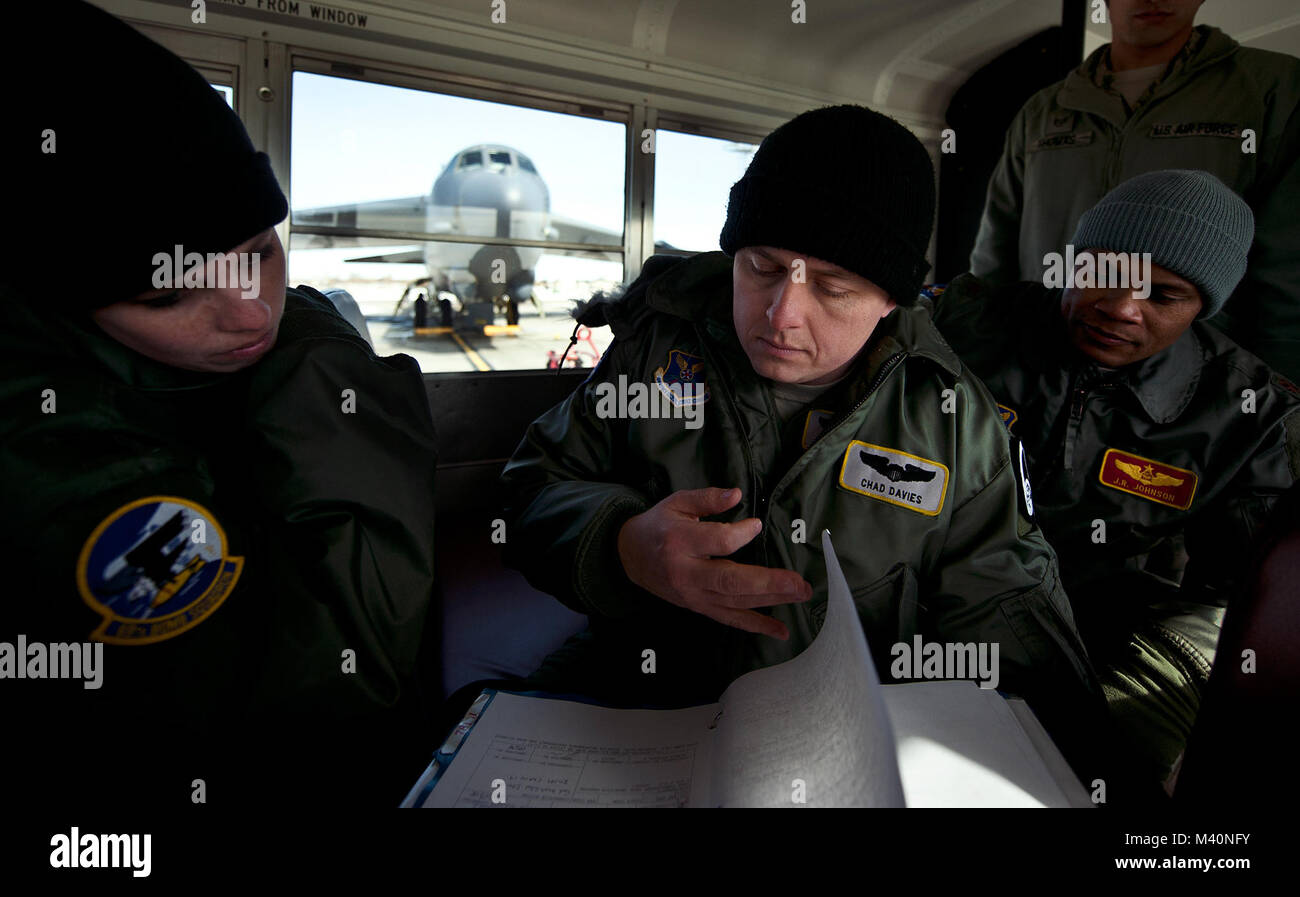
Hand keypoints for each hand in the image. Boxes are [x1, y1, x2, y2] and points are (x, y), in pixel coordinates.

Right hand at [616, 486, 812, 638]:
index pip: (718, 542)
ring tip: (800, 594)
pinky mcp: (699, 607)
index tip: (756, 524)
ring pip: (736, 602)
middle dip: (769, 583)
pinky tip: (780, 631)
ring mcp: (693, 595)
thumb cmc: (659, 526)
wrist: (630, 557)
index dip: (742, 533)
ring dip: (771, 601)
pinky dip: (756, 626)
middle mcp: (687, 573)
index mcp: (680, 542)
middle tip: (799, 581)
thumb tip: (736, 495)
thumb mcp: (676, 503)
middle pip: (731, 581)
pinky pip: (730, 620)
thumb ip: (707, 498)